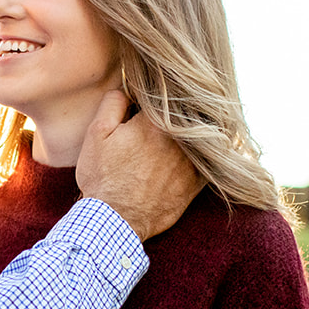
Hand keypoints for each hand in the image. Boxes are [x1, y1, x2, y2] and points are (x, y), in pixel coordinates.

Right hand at [76, 90, 203, 240]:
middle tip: (165, 116)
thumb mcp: (97, 133)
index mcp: (156, 121)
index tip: (147, 104)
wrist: (115, 220)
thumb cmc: (103, 177)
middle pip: (186, 114)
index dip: (153, 98)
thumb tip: (130, 88)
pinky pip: (212, 163)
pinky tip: (208, 152)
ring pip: (202, 136)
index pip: (163, 95)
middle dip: (177, 113)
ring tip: (185, 129)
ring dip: (195, 131)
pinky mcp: (196, 183)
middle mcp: (180, 138)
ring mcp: (191, 162)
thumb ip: (114, 102)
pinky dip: (211, 155)